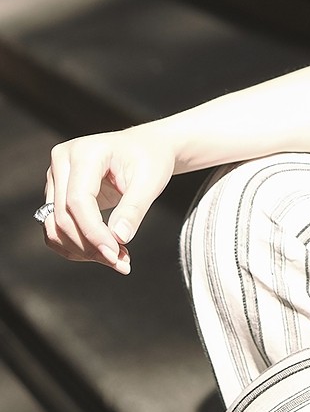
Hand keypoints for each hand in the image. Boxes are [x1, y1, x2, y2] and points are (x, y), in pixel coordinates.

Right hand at [40, 128, 175, 273]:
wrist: (146, 148)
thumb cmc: (150, 158)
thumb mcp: (151, 180)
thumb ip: (134, 209)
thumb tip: (119, 239)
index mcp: (85, 152)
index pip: (78, 200)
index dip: (94, 231)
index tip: (115, 253)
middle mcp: (62, 162)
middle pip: (63, 216)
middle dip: (91, 245)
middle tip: (121, 263)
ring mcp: (55, 177)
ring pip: (55, 226)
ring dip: (82, 250)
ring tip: (116, 260)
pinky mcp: (57, 193)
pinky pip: (57, 227)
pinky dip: (77, 245)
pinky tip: (103, 253)